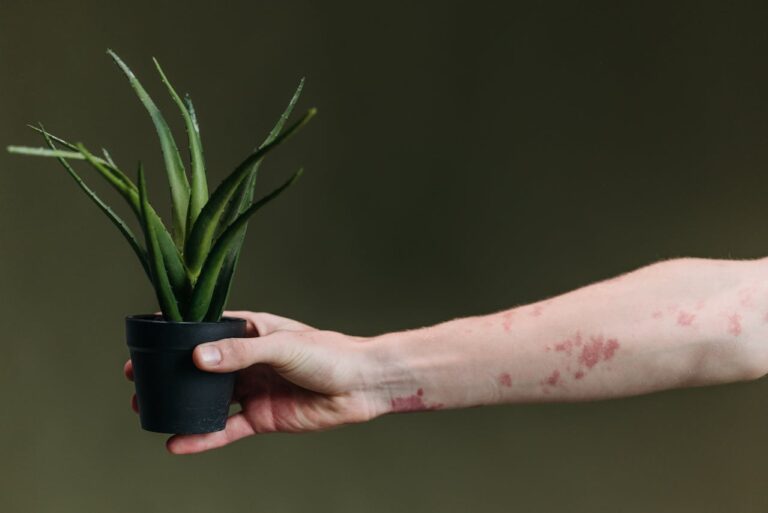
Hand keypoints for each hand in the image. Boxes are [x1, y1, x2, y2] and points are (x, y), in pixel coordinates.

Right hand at [124, 311, 383, 453]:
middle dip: (170, 372)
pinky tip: (178, 443)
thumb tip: (196, 356)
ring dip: (180, 404)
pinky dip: (203, 437)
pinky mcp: (262, 417)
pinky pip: (226, 429)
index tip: (146, 338)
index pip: (207, 328)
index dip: (176, 334)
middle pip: (201, 366)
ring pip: (209, 399)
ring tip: (146, 411)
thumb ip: (239, 353)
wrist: (361, 385)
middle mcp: (248, 360)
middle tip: (136, 379)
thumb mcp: (280, 346)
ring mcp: (253, 389)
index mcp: (252, 331)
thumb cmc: (328, 353)